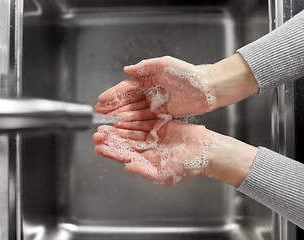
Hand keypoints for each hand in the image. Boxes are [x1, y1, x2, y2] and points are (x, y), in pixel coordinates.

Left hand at [93, 120, 257, 186]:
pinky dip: (131, 122)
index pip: (125, 157)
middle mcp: (148, 150)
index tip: (99, 147)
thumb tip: (126, 167)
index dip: (111, 152)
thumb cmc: (189, 165)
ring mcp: (153, 138)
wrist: (206, 150)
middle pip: (125, 144)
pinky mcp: (159, 126)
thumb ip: (145, 171)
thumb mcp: (166, 173)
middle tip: (97, 134)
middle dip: (110, 139)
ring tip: (104, 126)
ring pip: (131, 133)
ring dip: (117, 130)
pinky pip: (142, 123)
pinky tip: (120, 120)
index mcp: (147, 162)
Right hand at [94, 56, 216, 117]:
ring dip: (121, 115)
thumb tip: (127, 69)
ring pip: (135, 110)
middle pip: (128, 100)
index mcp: (149, 77)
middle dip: (113, 106)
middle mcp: (150, 90)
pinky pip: (146, 119)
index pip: (127, 86)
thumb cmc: (189, 74)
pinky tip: (124, 125)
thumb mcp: (165, 63)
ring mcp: (156, 103)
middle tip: (100, 113)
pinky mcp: (163, 114)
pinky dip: (134, 122)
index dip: (114, 93)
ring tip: (108, 121)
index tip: (102, 99)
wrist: (208, 88)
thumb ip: (145, 66)